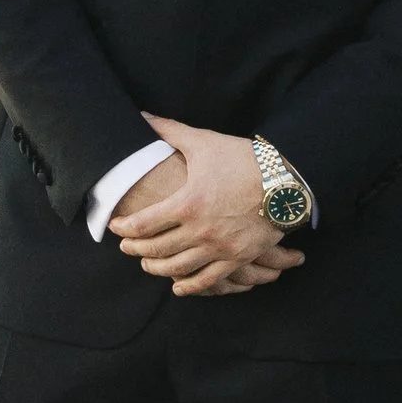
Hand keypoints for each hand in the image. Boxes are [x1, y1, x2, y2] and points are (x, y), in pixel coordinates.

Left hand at [113, 118, 304, 297]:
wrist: (286, 179)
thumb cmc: (244, 159)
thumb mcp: (204, 143)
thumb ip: (170, 131)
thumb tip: (143, 116)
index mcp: (188, 202)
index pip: (144, 224)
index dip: (124, 228)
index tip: (115, 227)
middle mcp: (200, 230)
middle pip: (156, 249)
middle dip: (135, 249)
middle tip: (125, 247)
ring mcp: (220, 247)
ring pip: (178, 268)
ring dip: (157, 268)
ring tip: (146, 264)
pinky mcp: (238, 257)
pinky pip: (209, 280)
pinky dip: (190, 286)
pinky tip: (179, 286)